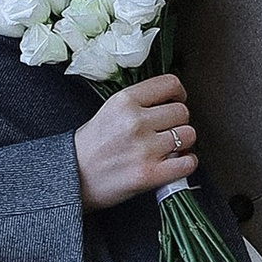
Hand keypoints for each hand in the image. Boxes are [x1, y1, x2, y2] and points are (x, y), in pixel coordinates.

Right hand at [75, 75, 198, 208]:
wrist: (72, 177)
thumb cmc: (90, 147)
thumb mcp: (109, 110)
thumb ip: (139, 103)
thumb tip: (171, 101)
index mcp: (124, 101)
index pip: (170, 84)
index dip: (179, 94)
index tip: (176, 101)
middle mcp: (135, 122)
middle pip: (182, 111)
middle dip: (178, 122)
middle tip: (167, 131)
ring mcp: (144, 149)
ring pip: (188, 135)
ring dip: (183, 143)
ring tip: (169, 148)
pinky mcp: (150, 174)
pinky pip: (188, 162)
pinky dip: (187, 163)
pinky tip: (176, 163)